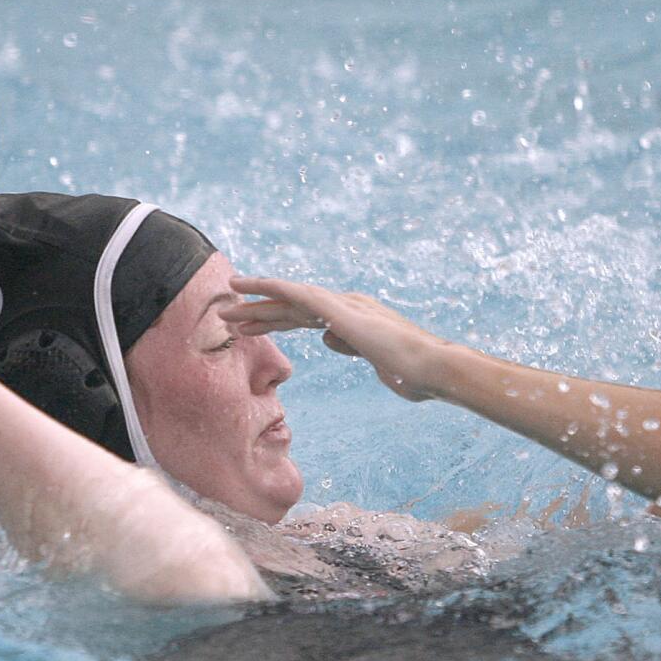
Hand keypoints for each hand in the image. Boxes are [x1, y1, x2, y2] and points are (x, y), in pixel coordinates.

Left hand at [224, 276, 452, 401]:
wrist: (434, 368)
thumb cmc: (413, 373)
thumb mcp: (375, 361)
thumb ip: (350, 347)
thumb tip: (325, 337)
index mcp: (353, 318)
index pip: (305, 318)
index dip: (276, 321)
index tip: (249, 328)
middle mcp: (346, 305)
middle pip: (293, 307)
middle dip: (259, 312)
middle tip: (227, 316)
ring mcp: (344, 305)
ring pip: (290, 298)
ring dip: (256, 300)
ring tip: (226, 304)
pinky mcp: (341, 309)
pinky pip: (298, 294)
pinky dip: (271, 287)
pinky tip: (248, 286)